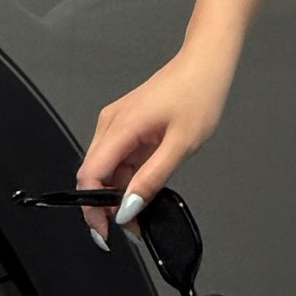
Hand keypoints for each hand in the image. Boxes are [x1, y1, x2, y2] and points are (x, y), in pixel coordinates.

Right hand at [76, 49, 228, 239]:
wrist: (206, 64)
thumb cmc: (198, 94)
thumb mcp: (181, 145)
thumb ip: (151, 179)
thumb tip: (127, 208)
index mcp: (121, 126)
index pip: (90, 175)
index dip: (92, 208)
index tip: (105, 231)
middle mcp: (111, 124)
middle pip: (93, 175)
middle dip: (105, 206)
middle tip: (130, 228)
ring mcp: (117, 124)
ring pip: (105, 169)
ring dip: (117, 194)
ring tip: (140, 214)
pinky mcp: (126, 126)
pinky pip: (118, 159)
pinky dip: (126, 179)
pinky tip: (142, 190)